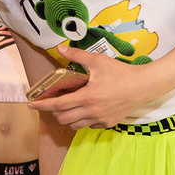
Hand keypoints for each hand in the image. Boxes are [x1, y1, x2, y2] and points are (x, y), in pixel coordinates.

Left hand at [30, 44, 151, 128]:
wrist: (144, 86)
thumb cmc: (121, 72)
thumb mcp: (98, 61)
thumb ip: (77, 55)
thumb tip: (60, 48)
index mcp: (87, 97)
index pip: (58, 105)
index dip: (42, 105)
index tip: (30, 105)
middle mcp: (91, 111)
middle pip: (63, 119)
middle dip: (54, 112)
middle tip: (54, 103)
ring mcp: (100, 119)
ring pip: (75, 126)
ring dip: (67, 118)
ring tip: (69, 107)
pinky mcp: (108, 123)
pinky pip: (89, 126)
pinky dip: (83, 120)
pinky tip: (86, 110)